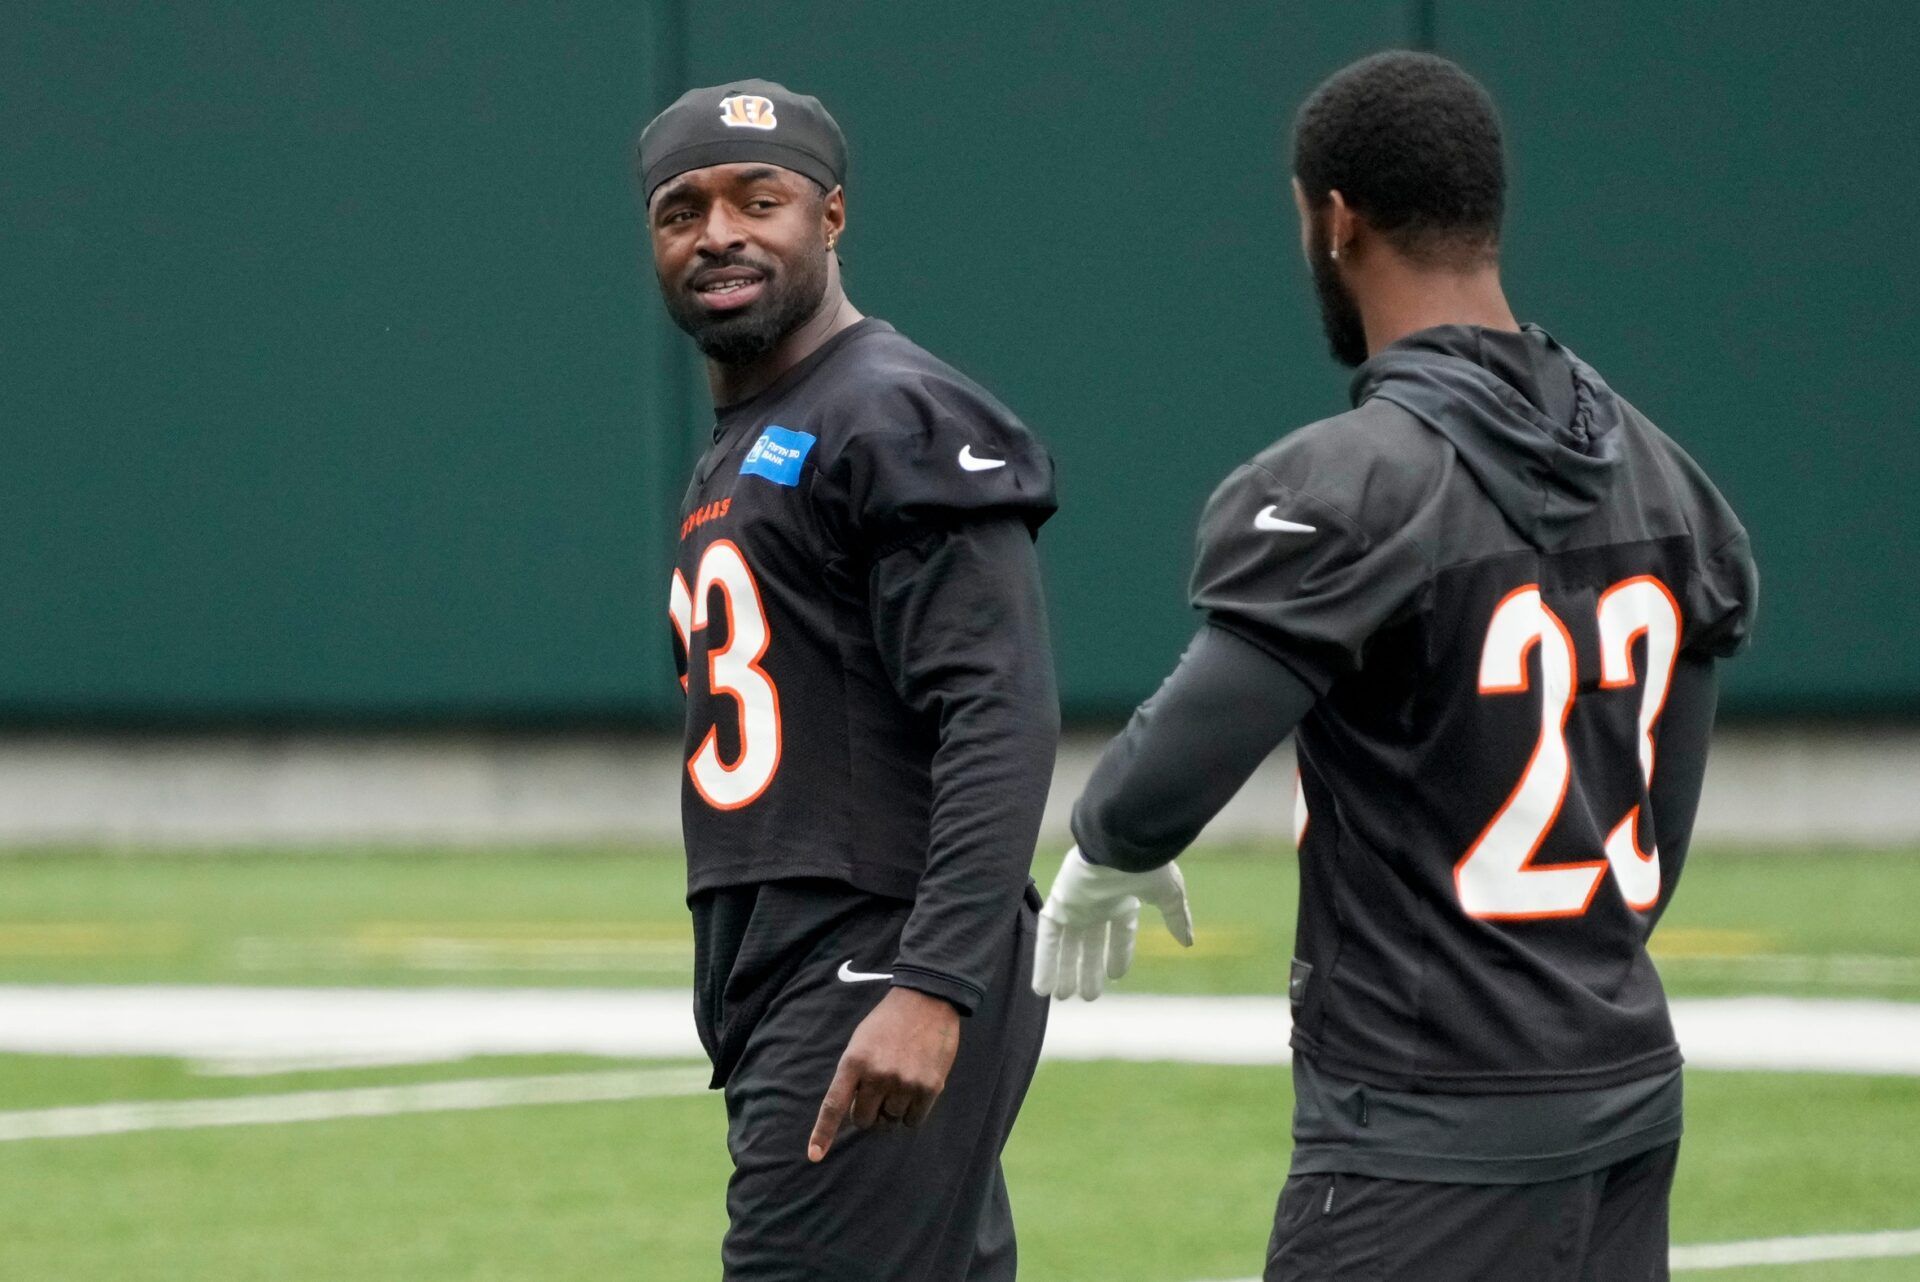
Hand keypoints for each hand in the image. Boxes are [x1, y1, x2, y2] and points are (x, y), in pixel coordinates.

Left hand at [807, 986, 959, 1161]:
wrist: (927, 999)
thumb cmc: (889, 1022)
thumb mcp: (860, 1041)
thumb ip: (855, 1074)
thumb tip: (856, 1113)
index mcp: (854, 1061)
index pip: (834, 1105)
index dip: (823, 1133)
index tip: (815, 1155)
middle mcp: (877, 1075)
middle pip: (864, 1120)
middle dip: (868, 1113)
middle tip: (878, 1094)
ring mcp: (904, 1082)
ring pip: (890, 1121)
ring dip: (892, 1111)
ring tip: (900, 1083)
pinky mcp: (928, 1087)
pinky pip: (913, 1120)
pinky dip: (911, 1114)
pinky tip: (915, 1091)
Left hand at [1032, 845, 1192, 1000]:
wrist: (1120, 844)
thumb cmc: (1146, 865)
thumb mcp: (1168, 894)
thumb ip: (1176, 918)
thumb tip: (1188, 941)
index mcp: (1123, 898)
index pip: (1119, 932)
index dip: (1119, 954)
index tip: (1116, 977)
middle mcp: (1097, 902)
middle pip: (1089, 942)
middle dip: (1087, 969)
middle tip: (1088, 997)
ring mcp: (1076, 903)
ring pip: (1066, 943)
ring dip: (1063, 970)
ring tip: (1062, 998)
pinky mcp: (1058, 903)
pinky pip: (1047, 937)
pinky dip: (1044, 962)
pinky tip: (1042, 989)